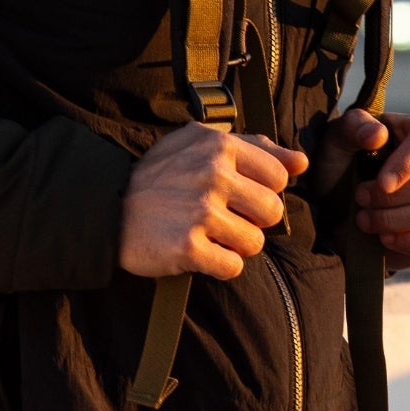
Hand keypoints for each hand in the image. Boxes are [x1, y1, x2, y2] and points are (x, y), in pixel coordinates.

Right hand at [119, 123, 307, 279]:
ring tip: (210, 235)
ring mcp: (200, 212)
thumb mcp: (201, 144)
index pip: (279, 176)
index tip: (239, 193)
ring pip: (255, 242)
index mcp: (219, 145)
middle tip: (225, 218)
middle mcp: (212, 174)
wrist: (108, 208)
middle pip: (273, 211)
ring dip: (236, 245)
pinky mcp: (188, 247)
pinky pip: (232, 266)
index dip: (264, 190)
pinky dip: (220, 265)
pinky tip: (200, 252)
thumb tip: (301, 162)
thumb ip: (256, 148)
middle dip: (254, 220)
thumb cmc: (161, 175)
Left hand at [320, 109, 409, 267]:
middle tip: (361, 200)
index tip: (382, 184)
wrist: (341, 209)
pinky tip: (386, 239)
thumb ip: (353, 128)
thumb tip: (377, 135)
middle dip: (393, 197)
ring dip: (395, 220)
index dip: (408, 162)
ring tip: (365, 220)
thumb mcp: (337, 140)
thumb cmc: (343, 166)